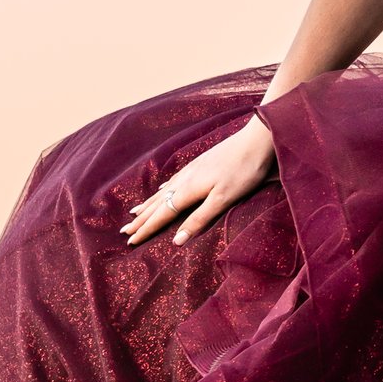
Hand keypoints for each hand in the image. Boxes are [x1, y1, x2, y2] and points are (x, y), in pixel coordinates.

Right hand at [123, 115, 277, 247]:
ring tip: (134, 212)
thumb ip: (199, 219)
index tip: (130, 241)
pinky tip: (162, 189)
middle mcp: (186, 178)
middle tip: (124, 231)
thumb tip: (176, 241)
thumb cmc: (244, 172)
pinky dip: (163, 190)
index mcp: (189, 189)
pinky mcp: (201, 164)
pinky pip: (174, 181)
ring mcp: (193, 169)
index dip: (146, 229)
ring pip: (164, 191)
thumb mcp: (223, 199)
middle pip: (158, 203)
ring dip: (148, 204)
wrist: (258, 139)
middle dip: (141, 219)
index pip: (162, 214)